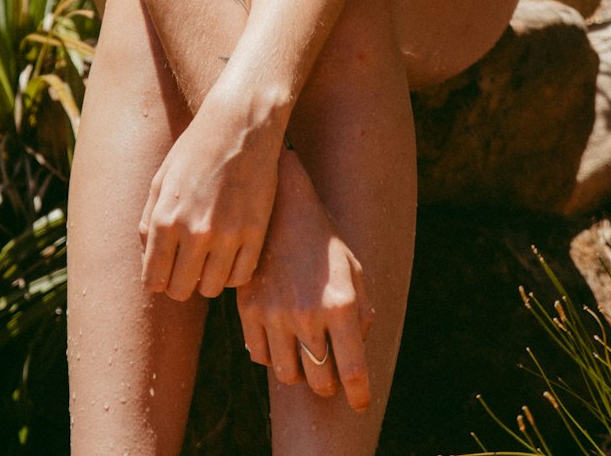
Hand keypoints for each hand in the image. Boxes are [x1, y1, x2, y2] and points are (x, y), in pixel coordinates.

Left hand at [140, 94, 280, 301]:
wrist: (241, 125)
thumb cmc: (197, 148)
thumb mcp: (162, 178)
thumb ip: (150, 221)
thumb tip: (148, 257)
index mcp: (166, 219)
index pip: (154, 280)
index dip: (157, 280)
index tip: (165, 271)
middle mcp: (195, 233)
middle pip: (181, 290)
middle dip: (180, 282)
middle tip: (188, 265)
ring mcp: (228, 235)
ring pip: (211, 289)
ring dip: (207, 278)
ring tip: (211, 258)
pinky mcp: (256, 233)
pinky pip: (241, 278)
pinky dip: (234, 273)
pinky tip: (231, 254)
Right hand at [236, 149, 373, 412]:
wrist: (281, 206)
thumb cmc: (323, 240)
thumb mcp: (354, 269)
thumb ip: (362, 312)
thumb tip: (355, 351)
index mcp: (342, 304)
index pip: (353, 371)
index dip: (358, 395)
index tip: (360, 404)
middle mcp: (309, 314)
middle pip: (319, 381)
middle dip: (328, 383)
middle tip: (329, 373)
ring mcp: (275, 314)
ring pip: (287, 374)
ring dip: (299, 369)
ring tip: (303, 350)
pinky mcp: (249, 309)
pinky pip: (260, 356)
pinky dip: (271, 354)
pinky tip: (279, 335)